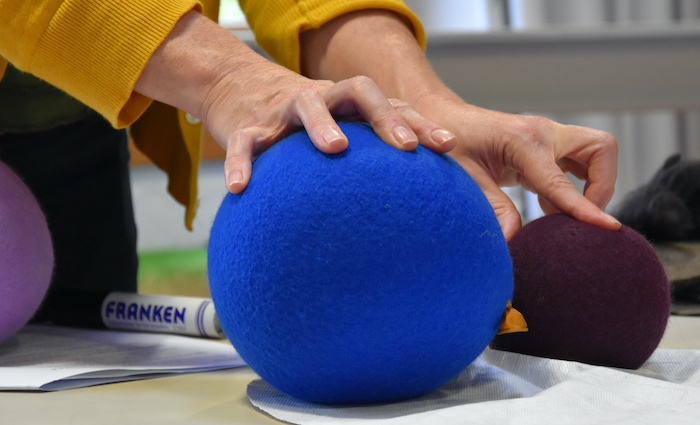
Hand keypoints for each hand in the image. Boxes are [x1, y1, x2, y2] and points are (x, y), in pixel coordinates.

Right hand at [134, 11, 455, 194]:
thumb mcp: (338, 139)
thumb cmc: (306, 132)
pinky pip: (244, 143)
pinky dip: (240, 162)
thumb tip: (409, 219)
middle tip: (407, 146)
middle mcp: (323, 100)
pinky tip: (240, 188)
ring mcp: (284, 110)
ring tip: (336, 148)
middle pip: (359, 92)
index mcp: (349, 106)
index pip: (392, 105)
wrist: (242, 94)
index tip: (446, 147)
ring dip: (322, 123)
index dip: (419, 123)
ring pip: (306, 105)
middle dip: (385, 115)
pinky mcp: (246, 127)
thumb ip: (367, 167)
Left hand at [423, 97, 619, 240]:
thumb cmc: (450, 144)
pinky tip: (548, 206)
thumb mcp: (467, 178)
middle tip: (580, 215)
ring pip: (595, 155)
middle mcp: (543, 134)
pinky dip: (572, 188)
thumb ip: (493, 208)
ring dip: (592, 185)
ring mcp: (547, 139)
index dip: (586, 208)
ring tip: (563, 214)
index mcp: (524, 141)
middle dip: (602, 184)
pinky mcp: (545, 149)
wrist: (443, 121)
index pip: (563, 182)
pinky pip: (576, 166)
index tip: (607, 228)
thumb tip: (512, 239)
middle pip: (601, 150)